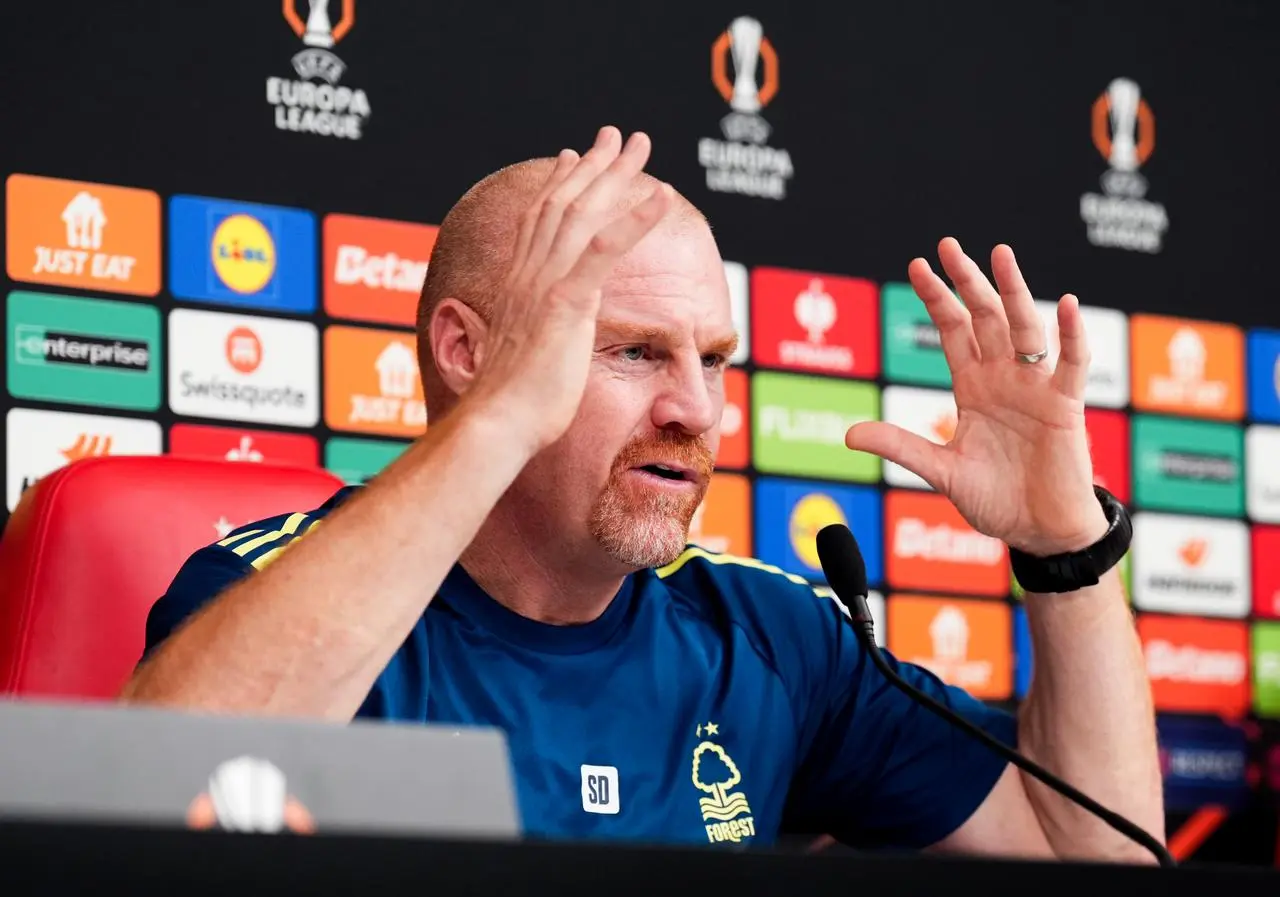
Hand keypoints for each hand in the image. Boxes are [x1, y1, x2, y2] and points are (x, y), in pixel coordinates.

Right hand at [466, 126, 671, 452]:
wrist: (498, 424)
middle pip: (562, 203)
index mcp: (519, 286)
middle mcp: (528, 275)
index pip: (540, 221)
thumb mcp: (525, 358)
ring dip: (615, 175)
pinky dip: (635, 219)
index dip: (559, 185)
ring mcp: (545, 285)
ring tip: (642, 147)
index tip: (574, 156)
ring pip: (582, 213)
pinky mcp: (565, 303)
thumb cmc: (513, 407)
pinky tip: (661, 198)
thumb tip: (538, 337)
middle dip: (592, 164)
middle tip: (617, 135)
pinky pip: (604, 250)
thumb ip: (533, 335)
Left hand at [847, 238, 1109, 556]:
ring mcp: (1035, 388)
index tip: (917, 265)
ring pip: (1024, 328)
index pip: (951, 330)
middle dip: (966, 282)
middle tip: (948, 244)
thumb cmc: (995, 499)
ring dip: (1014, 291)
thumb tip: (849, 435)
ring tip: (1000, 254)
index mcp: (972, 387)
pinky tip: (1067, 305)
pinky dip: (1072, 335)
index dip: (936, 298)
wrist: (1038, 531)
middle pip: (983, 318)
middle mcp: (1003, 378)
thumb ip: (901, 447)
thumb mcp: (940, 471)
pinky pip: (1071, 364)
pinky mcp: (1065, 406)